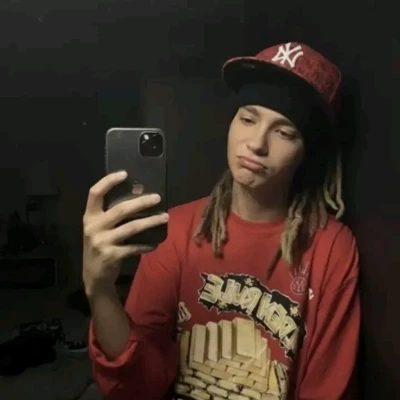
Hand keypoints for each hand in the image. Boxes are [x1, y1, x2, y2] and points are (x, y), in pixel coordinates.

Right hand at [82, 171, 168, 293]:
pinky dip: (146, 245)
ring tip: (165, 217)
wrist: (93, 277)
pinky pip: (134, 247)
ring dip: (151, 222)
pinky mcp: (111, 256)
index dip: (108, 181)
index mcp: (90, 217)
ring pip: (131, 227)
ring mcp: (102, 242)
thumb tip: (139, 198)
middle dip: (141, 202)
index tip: (125, 173)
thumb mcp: (99, 229)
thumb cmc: (100, 246)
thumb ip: (111, 216)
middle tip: (157, 198)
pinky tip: (155, 244)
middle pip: (120, 209)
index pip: (94, 193)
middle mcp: (94, 227)